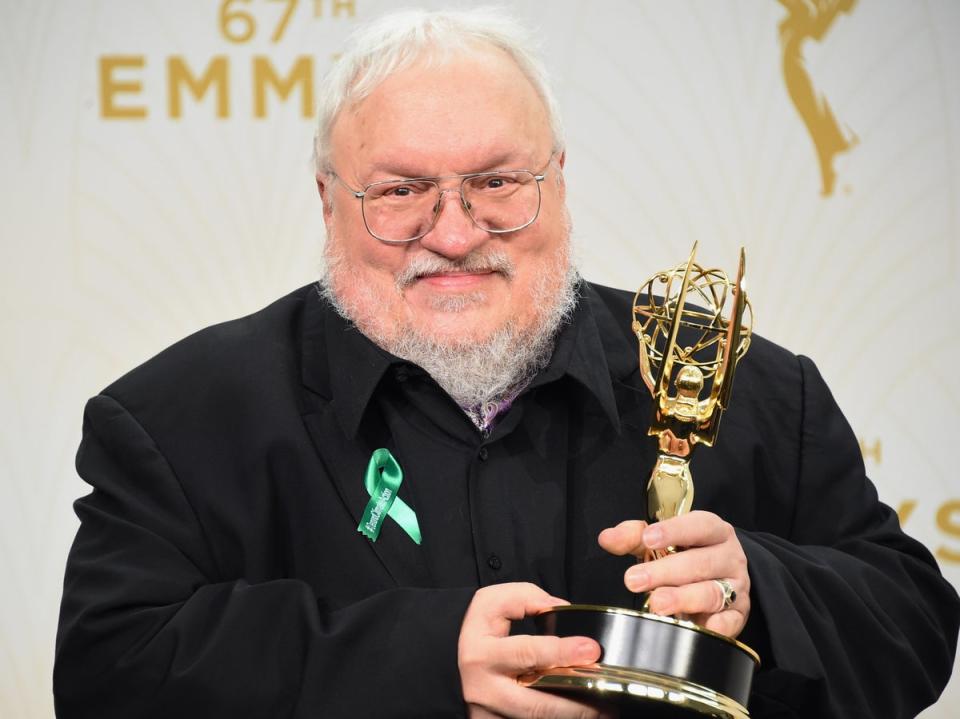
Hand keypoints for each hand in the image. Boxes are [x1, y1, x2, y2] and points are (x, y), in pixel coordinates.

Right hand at [458, 582, 615, 718]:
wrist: (447, 663)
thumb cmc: (476, 632)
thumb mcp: (491, 603)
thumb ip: (527, 598)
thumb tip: (563, 609)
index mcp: (482, 654)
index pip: (527, 653)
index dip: (562, 651)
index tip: (592, 649)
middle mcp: (485, 690)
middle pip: (539, 705)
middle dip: (579, 703)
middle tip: (609, 695)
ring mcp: (492, 715)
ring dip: (575, 717)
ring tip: (606, 709)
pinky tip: (584, 714)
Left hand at [598, 512, 749, 637]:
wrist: (723, 576)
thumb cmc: (688, 554)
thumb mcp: (663, 539)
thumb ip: (634, 537)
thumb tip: (607, 538)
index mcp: (714, 531)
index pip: (698, 525)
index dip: (673, 531)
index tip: (648, 539)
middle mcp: (730, 557)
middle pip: (700, 563)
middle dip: (666, 572)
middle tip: (634, 580)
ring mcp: (737, 587)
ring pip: (712, 592)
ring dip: (683, 599)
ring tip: (657, 604)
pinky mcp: (738, 614)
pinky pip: (729, 622)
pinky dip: (715, 626)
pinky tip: (698, 627)